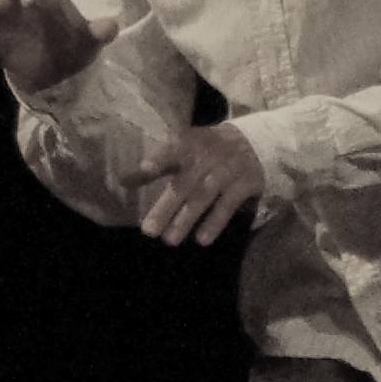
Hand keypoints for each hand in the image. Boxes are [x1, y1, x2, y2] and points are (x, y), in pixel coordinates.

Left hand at [131, 125, 265, 245]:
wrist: (257, 141)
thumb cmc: (208, 149)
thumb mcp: (186, 148)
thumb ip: (158, 165)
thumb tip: (123, 181)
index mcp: (190, 143)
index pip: (173, 149)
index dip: (159, 159)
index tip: (144, 170)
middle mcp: (209, 155)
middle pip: (185, 183)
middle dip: (166, 207)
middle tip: (148, 231)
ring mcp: (228, 169)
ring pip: (204, 196)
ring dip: (186, 219)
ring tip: (169, 240)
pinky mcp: (246, 183)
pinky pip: (228, 205)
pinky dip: (215, 222)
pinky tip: (201, 240)